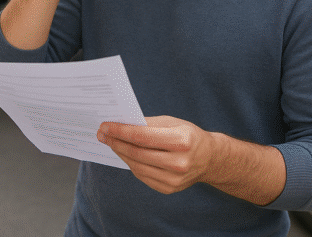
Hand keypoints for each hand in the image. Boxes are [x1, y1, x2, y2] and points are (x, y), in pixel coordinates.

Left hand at [97, 116, 216, 194]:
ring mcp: (174, 179)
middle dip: (116, 142)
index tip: (105, 126)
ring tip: (110, 142)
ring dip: (120, 153)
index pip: (142, 137)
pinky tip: (124, 154)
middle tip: (102, 134)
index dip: (120, 131)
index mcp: (181, 142)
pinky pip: (142, 176)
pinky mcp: (169, 188)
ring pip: (137, 166)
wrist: (209, 159)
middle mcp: (179, 163)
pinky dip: (130, 164)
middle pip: (137, 153)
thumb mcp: (172, 122)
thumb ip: (147, 123)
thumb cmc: (188, 135)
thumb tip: (121, 123)